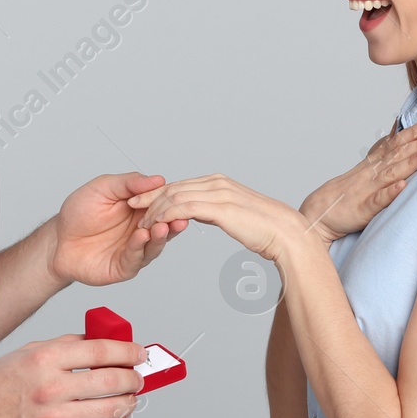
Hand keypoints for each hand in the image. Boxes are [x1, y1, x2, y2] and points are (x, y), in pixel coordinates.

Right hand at [0, 334, 146, 417]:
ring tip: (131, 397)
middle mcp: (51, 387)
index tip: (139, 353)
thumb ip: (65, 345)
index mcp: (45, 359)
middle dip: (134, 378)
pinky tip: (116, 414)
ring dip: (128, 402)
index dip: (127, 351)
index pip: (100, 350)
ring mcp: (53, 416)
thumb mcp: (30, 351)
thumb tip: (100, 342)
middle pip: (111, 380)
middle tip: (138, 377)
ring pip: (108, 409)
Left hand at [48, 172, 189, 286]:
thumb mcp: (103, 188)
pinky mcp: (125, 267)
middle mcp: (142, 229)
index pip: (163, 204)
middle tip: (178, 214)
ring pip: (155, 244)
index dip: (171, 200)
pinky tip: (141, 237)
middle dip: (172, 220)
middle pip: (165, 226)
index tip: (177, 195)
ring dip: (160, 236)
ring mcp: (135, 249)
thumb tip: (157, 178)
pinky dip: (140, 247)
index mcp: (140, 209)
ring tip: (161, 226)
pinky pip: (136, 258)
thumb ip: (129, 183)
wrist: (58, 239)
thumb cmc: (78, 213)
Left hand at [128, 174, 305, 263]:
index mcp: (219, 183)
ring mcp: (218, 194)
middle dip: (149, 196)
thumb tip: (199, 212)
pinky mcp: (219, 208)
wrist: (285, 234)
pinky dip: (166, 215)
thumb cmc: (264, 229)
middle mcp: (217, 184)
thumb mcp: (234, 214)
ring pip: (175, 196)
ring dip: (155, 208)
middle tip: (131, 205)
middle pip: (173, 187)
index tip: (141, 200)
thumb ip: (215, 209)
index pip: (181, 184)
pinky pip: (184, 209)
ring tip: (140, 220)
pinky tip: (156, 225)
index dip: (158, 192)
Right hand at [298, 119, 416, 244]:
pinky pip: (377, 201)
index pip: (393, 146)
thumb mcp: (363, 172)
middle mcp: (370, 175)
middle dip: (416, 143)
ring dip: (408, 164)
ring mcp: (366, 191)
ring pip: (390, 175)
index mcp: (371, 167)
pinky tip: (402, 186)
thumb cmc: (344, 196)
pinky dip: (389, 193)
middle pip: (395, 156)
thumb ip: (380, 156)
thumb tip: (396, 137)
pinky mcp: (362, 210)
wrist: (317, 215)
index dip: (411, 134)